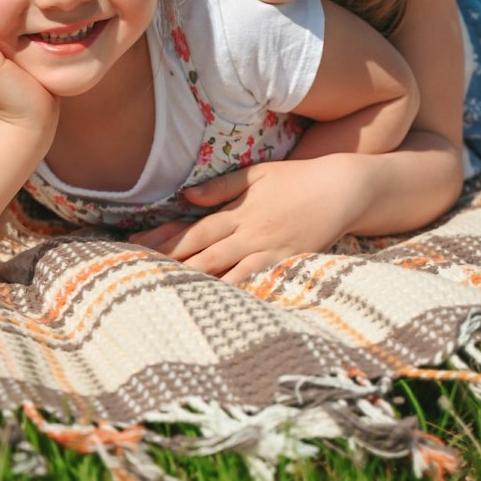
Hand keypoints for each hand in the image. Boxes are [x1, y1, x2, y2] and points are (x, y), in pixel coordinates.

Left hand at [130, 156, 368, 283]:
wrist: (341, 189)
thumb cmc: (295, 179)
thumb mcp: (256, 174)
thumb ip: (220, 187)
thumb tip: (186, 196)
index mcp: (238, 212)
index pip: (194, 232)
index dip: (166, 242)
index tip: (139, 249)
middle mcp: (250, 234)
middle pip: (204, 256)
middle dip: (173, 268)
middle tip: (142, 278)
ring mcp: (269, 252)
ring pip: (227, 274)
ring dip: (199, 285)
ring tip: (170, 297)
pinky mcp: (288, 265)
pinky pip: (257, 284)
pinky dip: (237, 294)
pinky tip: (218, 306)